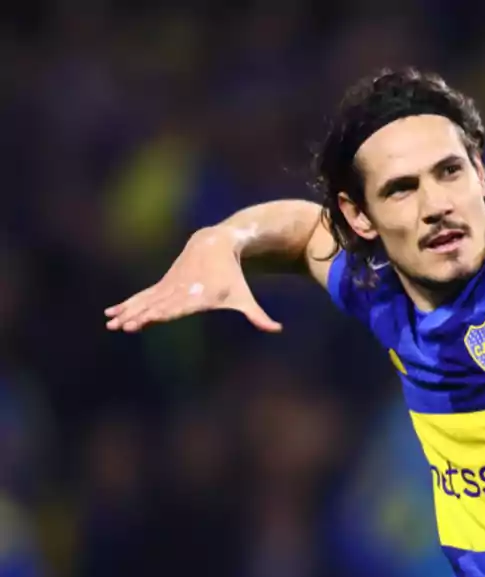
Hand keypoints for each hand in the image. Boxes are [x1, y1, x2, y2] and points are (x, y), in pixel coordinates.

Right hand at [105, 229, 281, 332]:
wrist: (217, 244)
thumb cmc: (233, 277)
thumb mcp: (244, 297)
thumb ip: (258, 315)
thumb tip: (277, 329)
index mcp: (198, 296)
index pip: (178, 308)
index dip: (163, 313)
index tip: (149, 319)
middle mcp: (180, 291)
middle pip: (158, 306)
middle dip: (141, 315)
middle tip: (125, 326)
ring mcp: (169, 287)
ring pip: (145, 301)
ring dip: (128, 312)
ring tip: (110, 323)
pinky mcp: (163, 284)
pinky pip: (142, 296)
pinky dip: (128, 304)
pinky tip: (111, 313)